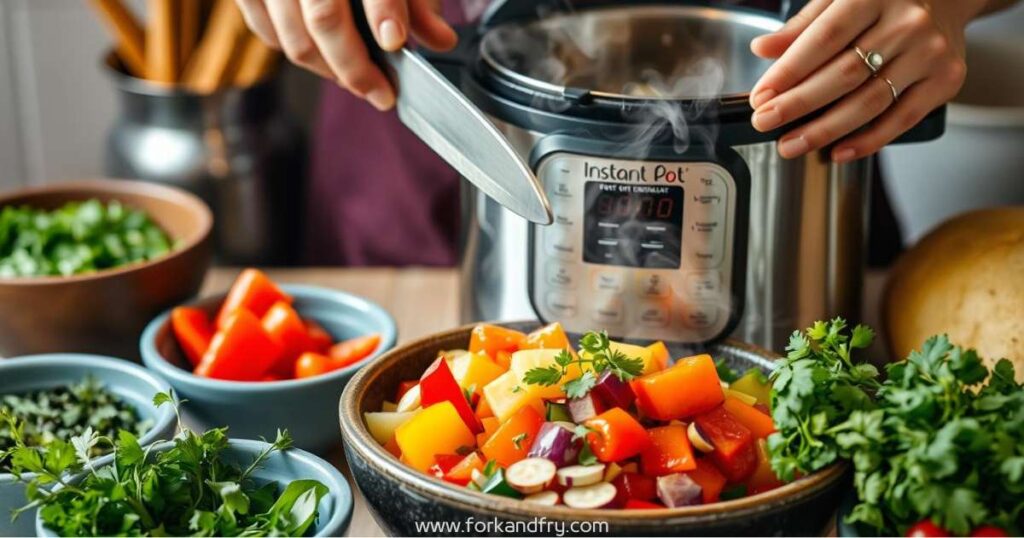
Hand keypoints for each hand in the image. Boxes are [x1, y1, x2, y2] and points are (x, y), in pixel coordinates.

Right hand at [234, 0, 456, 109]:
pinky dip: (295, 50)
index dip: (384, 12)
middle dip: (356, 67)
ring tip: (359, 80)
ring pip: (294, 39)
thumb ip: (416, 0)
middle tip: (383, 93)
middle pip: (324, 19)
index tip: (395, 42)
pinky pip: (265, 30)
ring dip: (329, 70)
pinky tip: (324, 59)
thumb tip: (439, 39)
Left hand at [748, 0, 985, 161]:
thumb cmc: (885, 0)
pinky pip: (902, 119)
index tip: (760, 97)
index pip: (825, 38)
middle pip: (845, 74)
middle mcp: (906, 22)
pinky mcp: (947, 79)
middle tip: (765, 123)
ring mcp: (930, 52)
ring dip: (825, 130)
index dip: (789, 71)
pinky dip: (868, 141)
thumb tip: (762, 49)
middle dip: (798, 104)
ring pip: (870, 101)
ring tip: (791, 144)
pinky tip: (837, 151)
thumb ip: (803, 26)